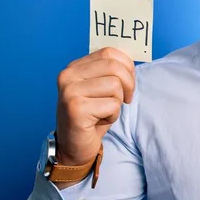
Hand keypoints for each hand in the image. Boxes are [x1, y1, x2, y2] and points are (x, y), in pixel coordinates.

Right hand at [55, 47, 134, 167]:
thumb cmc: (92, 116)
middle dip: (128, 84)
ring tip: (105, 111)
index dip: (127, 66)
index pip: (109, 52)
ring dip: (117, 102)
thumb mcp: (100, 88)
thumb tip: (131, 60)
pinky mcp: (75, 108)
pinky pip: (112, 105)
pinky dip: (113, 115)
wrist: (74, 147)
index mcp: (75, 67)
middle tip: (125, 98)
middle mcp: (68, 76)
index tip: (128, 82)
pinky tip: (99, 121)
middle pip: (114, 67)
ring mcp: (69, 91)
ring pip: (115, 86)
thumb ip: (110, 71)